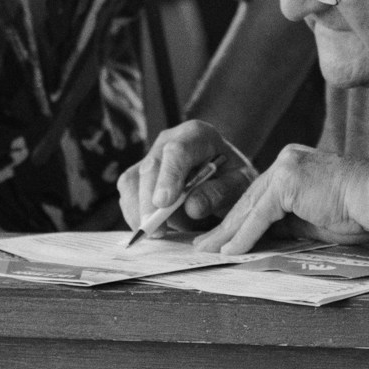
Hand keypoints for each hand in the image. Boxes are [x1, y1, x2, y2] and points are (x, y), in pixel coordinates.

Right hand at [119, 120, 255, 236]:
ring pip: (131, 181)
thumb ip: (220, 193)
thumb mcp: (240, 184)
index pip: (177, 151)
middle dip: (149, 202)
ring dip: (140, 211)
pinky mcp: (139, 175)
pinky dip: (135, 215)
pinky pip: (128, 195)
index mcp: (196, 135)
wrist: (223, 174)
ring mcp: (150, 157)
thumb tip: (192, 207)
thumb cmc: (232, 177)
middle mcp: (168, 141)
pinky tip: (152, 230)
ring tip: (159, 233)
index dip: (168, 176)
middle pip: (150, 167)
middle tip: (157, 231)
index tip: (164, 203)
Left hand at [195, 144, 368, 254]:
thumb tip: (264, 238)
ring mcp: (285, 168)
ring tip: (207, 251)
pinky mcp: (287, 183)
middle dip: (226, 226)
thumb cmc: (357, 212)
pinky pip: (259, 216)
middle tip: (204, 244)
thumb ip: (289, 221)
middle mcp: (285, 161)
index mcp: (293, 165)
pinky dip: (243, 236)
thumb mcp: (314, 217)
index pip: (260, 196)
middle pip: (248, 199)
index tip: (224, 236)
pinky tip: (229, 252)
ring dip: (227, 233)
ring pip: (249, 207)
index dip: (240, 218)